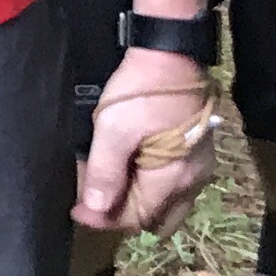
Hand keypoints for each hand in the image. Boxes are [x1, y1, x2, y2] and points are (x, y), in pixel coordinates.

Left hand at [74, 48, 214, 236]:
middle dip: (123, 217)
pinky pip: (174, 186)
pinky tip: (128, 175)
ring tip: (104, 190)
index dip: (104, 219)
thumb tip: (96, 210)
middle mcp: (193, 181)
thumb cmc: (141, 93)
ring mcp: (199, 168)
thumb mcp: (114, 130)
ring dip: (137, 203)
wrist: (170, 56)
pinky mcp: (196, 153)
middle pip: (156, 217)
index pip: (137, 217)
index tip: (76, 211)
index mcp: (173, 179)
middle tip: (91, 206)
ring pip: (167, 204)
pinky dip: (150, 189)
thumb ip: (105, 172)